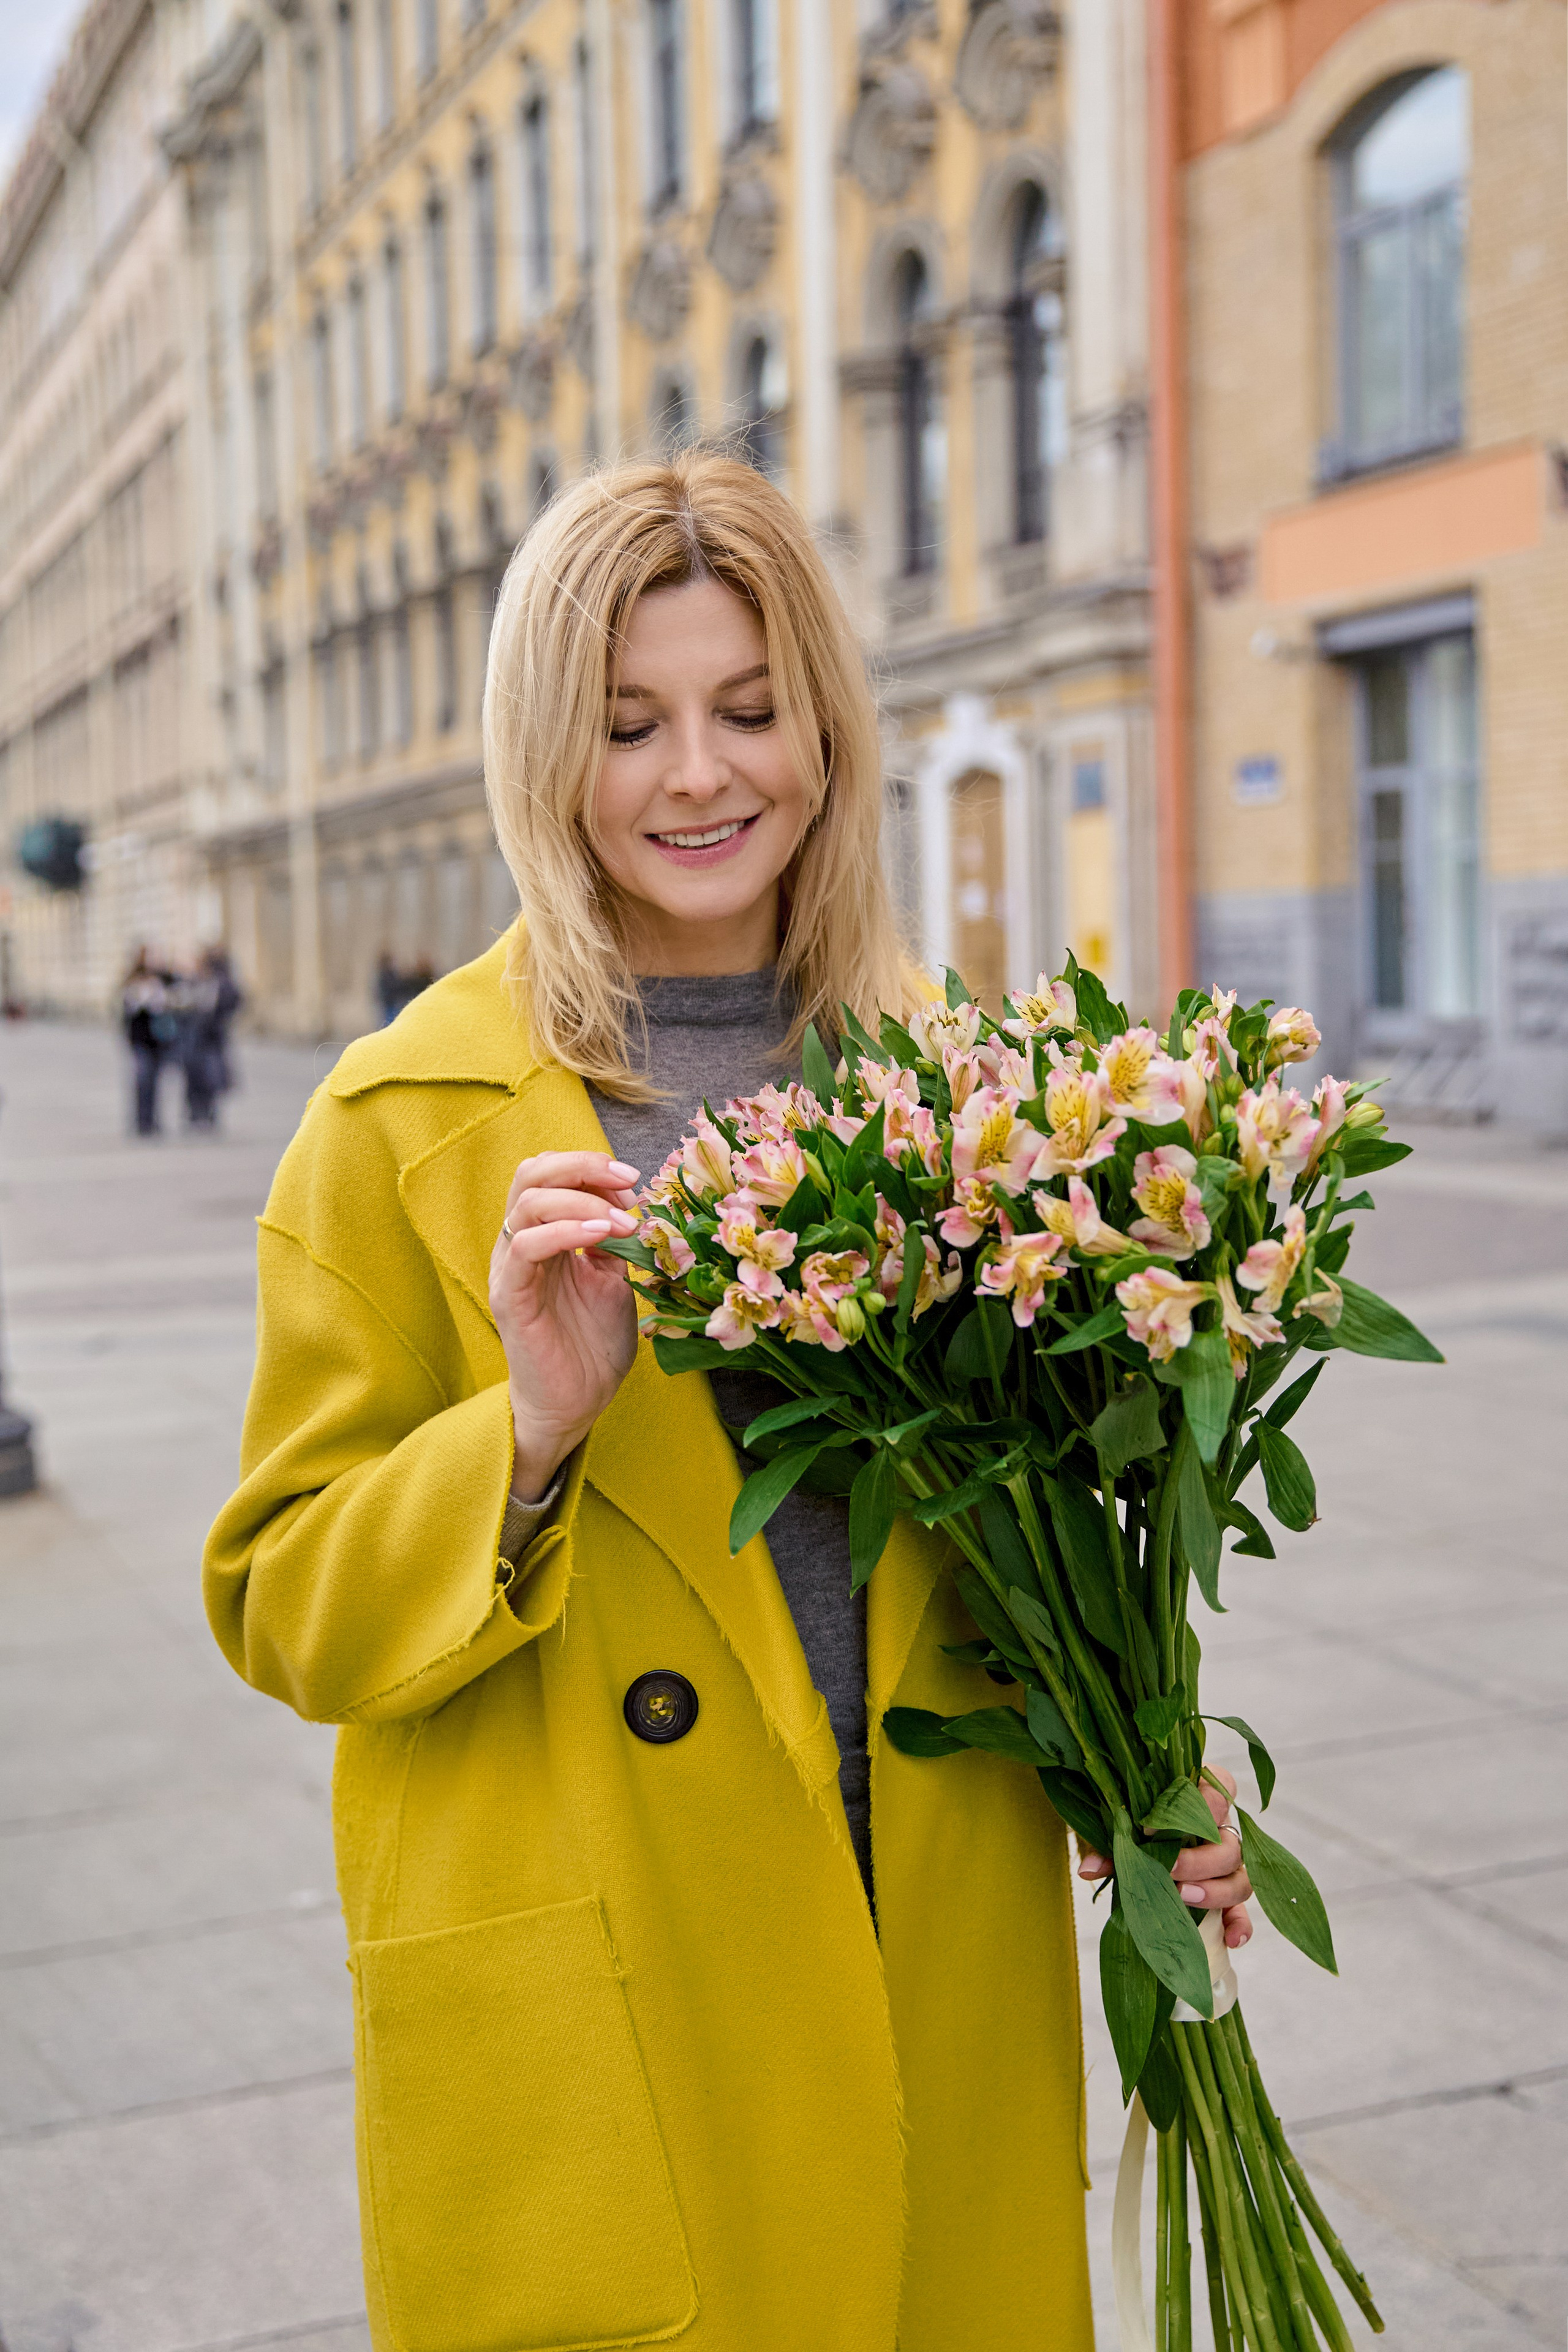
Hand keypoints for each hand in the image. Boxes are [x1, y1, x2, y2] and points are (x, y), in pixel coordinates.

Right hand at [489, 1152, 641, 1501]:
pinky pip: (526, 1246)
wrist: (577, 1404)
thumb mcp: (615, 1281)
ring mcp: (511, 1267)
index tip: (636, 1184)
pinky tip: (600, 1236)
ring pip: (527, 1201)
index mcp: (546, 1234)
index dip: (593, 1167)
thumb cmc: (594, 1346)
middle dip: (583, 1166)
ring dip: (582, 1200)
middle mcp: (522, 1243)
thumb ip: (614, 1243)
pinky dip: (565, 1230)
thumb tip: (630, 1204)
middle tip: (628, 1182)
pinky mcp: (510, 1295)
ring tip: (622, 1221)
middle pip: (532, 1172)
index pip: (553, 1173)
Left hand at [1077, 1762, 1253, 1950]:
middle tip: (1170, 1869)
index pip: (1217, 1793)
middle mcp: (1221, 1829)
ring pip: (1240, 1878)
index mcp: (1201, 1796)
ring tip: (1185, 1897)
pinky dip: (1239, 1925)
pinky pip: (1242, 1910)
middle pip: (1229, 1845)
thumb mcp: (1122, 1824)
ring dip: (1216, 1892)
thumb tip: (1088, 1869)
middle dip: (1200, 1861)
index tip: (1153, 1826)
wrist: (1137, 1834)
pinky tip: (1231, 1939)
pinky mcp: (1226, 1894)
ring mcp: (1228, 1864)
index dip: (1194, 1810)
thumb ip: (1110, 1842)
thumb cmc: (1134, 1818)